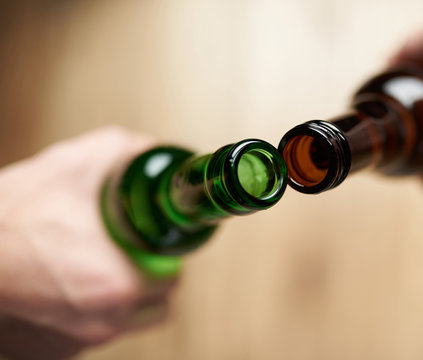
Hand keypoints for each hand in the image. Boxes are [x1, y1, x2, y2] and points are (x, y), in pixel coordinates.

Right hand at [0, 126, 177, 358]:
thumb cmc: (9, 215)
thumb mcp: (73, 164)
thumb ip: (125, 151)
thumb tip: (149, 151)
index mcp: (119, 284)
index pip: (172, 278)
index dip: (168, 254)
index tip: (157, 240)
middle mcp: (103, 322)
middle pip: (155, 305)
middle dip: (151, 275)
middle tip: (135, 249)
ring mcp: (77, 341)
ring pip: (125, 322)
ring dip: (127, 297)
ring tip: (105, 265)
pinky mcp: (53, 351)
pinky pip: (91, 331)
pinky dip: (93, 311)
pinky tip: (75, 284)